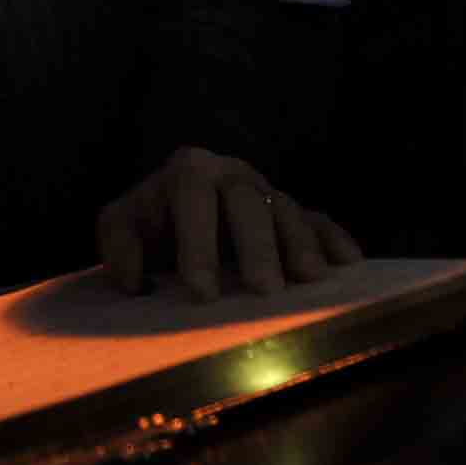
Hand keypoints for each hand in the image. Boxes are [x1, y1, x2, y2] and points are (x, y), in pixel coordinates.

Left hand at [98, 146, 363, 301]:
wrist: (178, 213)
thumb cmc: (152, 224)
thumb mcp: (123, 224)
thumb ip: (118, 242)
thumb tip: (131, 276)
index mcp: (189, 172)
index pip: (193, 199)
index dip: (197, 244)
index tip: (200, 292)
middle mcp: (232, 174)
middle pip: (248, 201)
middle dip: (256, 246)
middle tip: (263, 289)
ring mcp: (267, 191)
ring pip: (286, 209)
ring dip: (298, 243)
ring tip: (309, 279)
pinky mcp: (293, 212)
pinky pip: (317, 219)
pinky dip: (332, 239)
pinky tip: (348, 263)